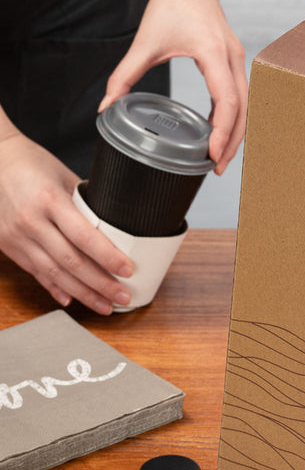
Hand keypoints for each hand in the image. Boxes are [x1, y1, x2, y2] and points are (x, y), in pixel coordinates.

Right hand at [0, 132, 133, 313]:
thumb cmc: (33, 163)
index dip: (107, 257)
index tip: (127, 270)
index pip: (84, 237)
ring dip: (82, 293)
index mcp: (49, 200)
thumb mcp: (65, 176)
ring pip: (54, 273)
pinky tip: (72, 300)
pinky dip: (55, 288)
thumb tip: (117, 224)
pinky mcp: (8, 246)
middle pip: (71, 262)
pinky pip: (35, 272)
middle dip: (100, 284)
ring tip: (105, 306)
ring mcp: (16, 236)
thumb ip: (87, 204)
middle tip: (124, 296)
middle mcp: (30, 221)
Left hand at [99, 0, 246, 174]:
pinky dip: (234, 120)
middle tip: (216, 168)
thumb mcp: (144, 41)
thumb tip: (106, 106)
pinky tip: (220, 135)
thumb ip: (124, 75)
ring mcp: (238, 62)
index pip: (227, 101)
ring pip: (247, 107)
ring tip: (220, 158)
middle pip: (243, 111)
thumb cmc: (171, 5)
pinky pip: (241, 98)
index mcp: (213, 53)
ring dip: (236, 134)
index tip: (211, 154)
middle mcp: (233, 59)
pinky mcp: (236, 65)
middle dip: (232, 142)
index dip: (222, 132)